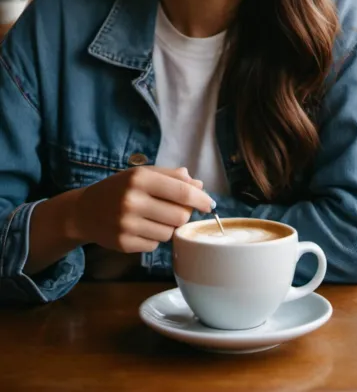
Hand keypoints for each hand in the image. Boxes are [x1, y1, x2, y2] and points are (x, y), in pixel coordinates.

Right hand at [73, 166, 212, 252]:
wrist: (84, 211)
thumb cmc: (120, 188)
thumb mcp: (143, 174)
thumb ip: (172, 177)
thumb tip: (199, 184)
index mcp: (139, 178)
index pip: (181, 191)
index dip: (200, 198)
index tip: (210, 203)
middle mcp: (132, 201)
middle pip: (180, 216)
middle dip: (183, 213)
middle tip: (174, 209)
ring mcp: (126, 224)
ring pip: (170, 233)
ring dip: (168, 226)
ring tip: (152, 217)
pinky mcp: (124, 244)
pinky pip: (155, 244)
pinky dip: (154, 237)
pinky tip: (140, 227)